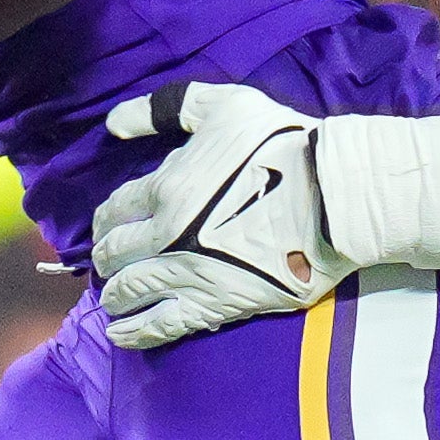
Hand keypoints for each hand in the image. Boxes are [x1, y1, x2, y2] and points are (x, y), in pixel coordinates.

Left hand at [93, 83, 352, 347]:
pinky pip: (161, 326)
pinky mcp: (215, 303)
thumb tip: (114, 123)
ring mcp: (188, 274)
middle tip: (108, 263)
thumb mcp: (225, 105)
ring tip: (112, 301)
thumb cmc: (284, 144)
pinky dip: (134, 332)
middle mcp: (166, 235)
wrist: (333, 196)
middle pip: (116, 253)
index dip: (106, 220)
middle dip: (106, 258)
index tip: (106, 227)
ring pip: (130, 291)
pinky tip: (121, 334)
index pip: (116, 209)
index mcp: (166, 187)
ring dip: (114, 296)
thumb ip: (168, 107)